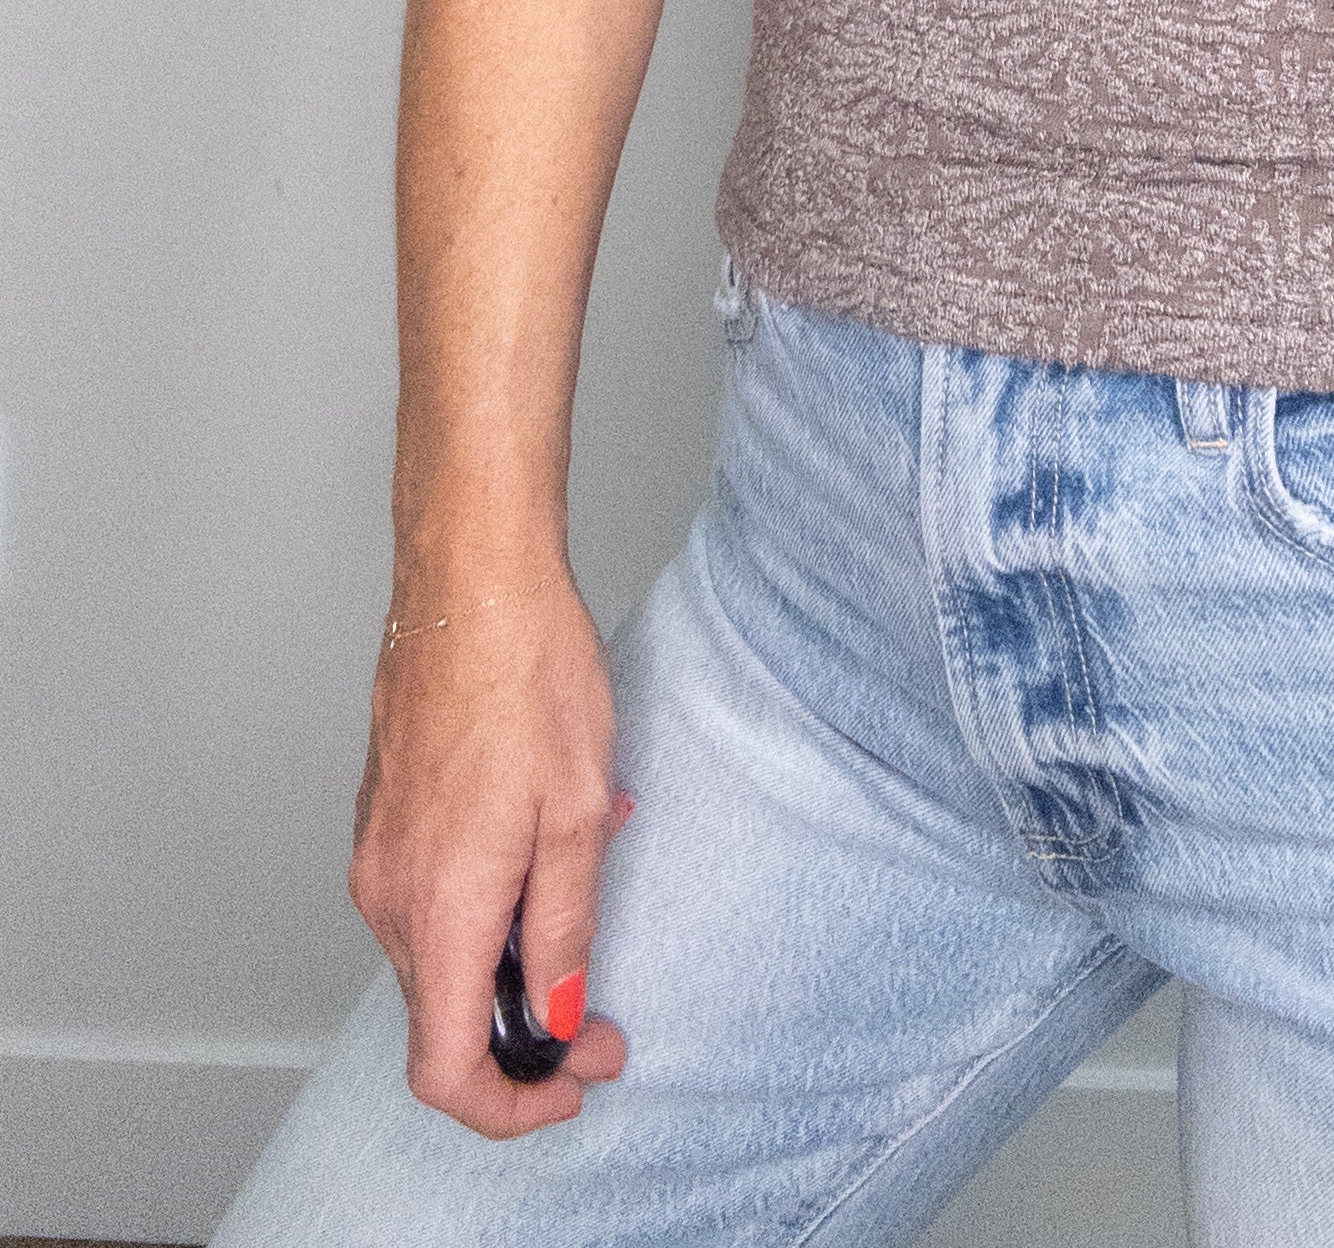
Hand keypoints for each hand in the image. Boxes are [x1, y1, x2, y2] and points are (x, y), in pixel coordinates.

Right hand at [349, 562, 631, 1136]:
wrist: (470, 580)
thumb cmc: (528, 674)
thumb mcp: (578, 812)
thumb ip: (566, 928)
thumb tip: (560, 1017)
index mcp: (439, 909)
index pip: (446, 1069)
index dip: (511, 1103)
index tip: (575, 1081)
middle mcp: (388, 897)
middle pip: (445, 1020)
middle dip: (528, 1035)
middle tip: (605, 1016)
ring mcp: (378, 858)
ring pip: (441, 958)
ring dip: (513, 959)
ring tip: (588, 890)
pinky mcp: (384, 822)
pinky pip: (432, 902)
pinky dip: (489, 908)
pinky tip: (546, 846)